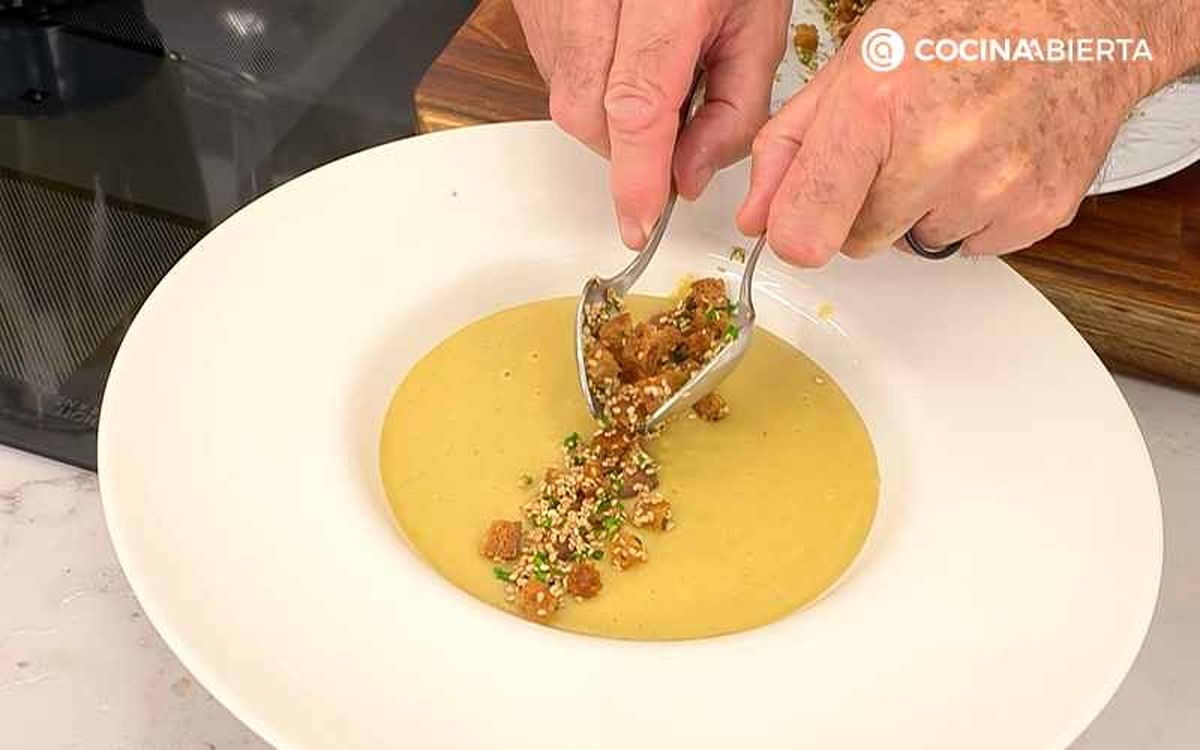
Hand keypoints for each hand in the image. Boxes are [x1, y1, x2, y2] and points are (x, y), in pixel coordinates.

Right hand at [513, 0, 791, 248]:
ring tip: (651, 81)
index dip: (636, 178)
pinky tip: (621, 58)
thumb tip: (687, 178)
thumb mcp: (758, 24)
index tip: (640, 223)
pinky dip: (586, 84)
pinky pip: (550, 67)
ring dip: (604, 117)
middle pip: (585, 111)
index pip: (637, 106)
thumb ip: (733, 111)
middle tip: (666, 140)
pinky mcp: (535, 0)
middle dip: (623, 149)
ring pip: (562, 95)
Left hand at [737, 0, 1178, 263]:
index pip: (806, 232)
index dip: (796, 229)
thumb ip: (792, 144)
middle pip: (858, 242)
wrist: (1082, 12)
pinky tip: (990, 155)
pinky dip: (973, 212)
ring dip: (921, 208)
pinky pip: (973, 244)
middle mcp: (938, 154)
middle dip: (865, 204)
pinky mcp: (1038, 212)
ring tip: (953, 141)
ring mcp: (994, 188)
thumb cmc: (968, 17)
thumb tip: (757, 217)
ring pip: (916, 244)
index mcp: (877, 107)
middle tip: (901, 144)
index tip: (802, 216)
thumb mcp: (857, 59)